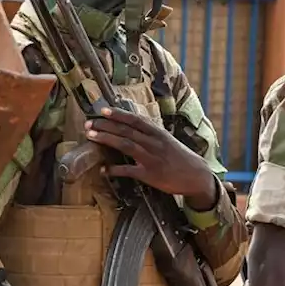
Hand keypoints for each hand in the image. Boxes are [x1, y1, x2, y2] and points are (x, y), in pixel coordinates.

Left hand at [84, 108, 216, 206]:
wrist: (196, 175)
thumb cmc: (180, 157)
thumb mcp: (167, 141)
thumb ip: (150, 134)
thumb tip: (132, 127)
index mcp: (158, 133)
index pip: (135, 119)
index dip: (118, 114)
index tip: (103, 110)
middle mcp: (153, 142)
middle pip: (126, 130)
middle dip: (105, 125)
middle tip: (88, 123)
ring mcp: (151, 158)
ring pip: (125, 144)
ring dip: (106, 139)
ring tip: (91, 136)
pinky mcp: (149, 174)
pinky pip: (128, 170)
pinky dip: (114, 170)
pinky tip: (103, 170)